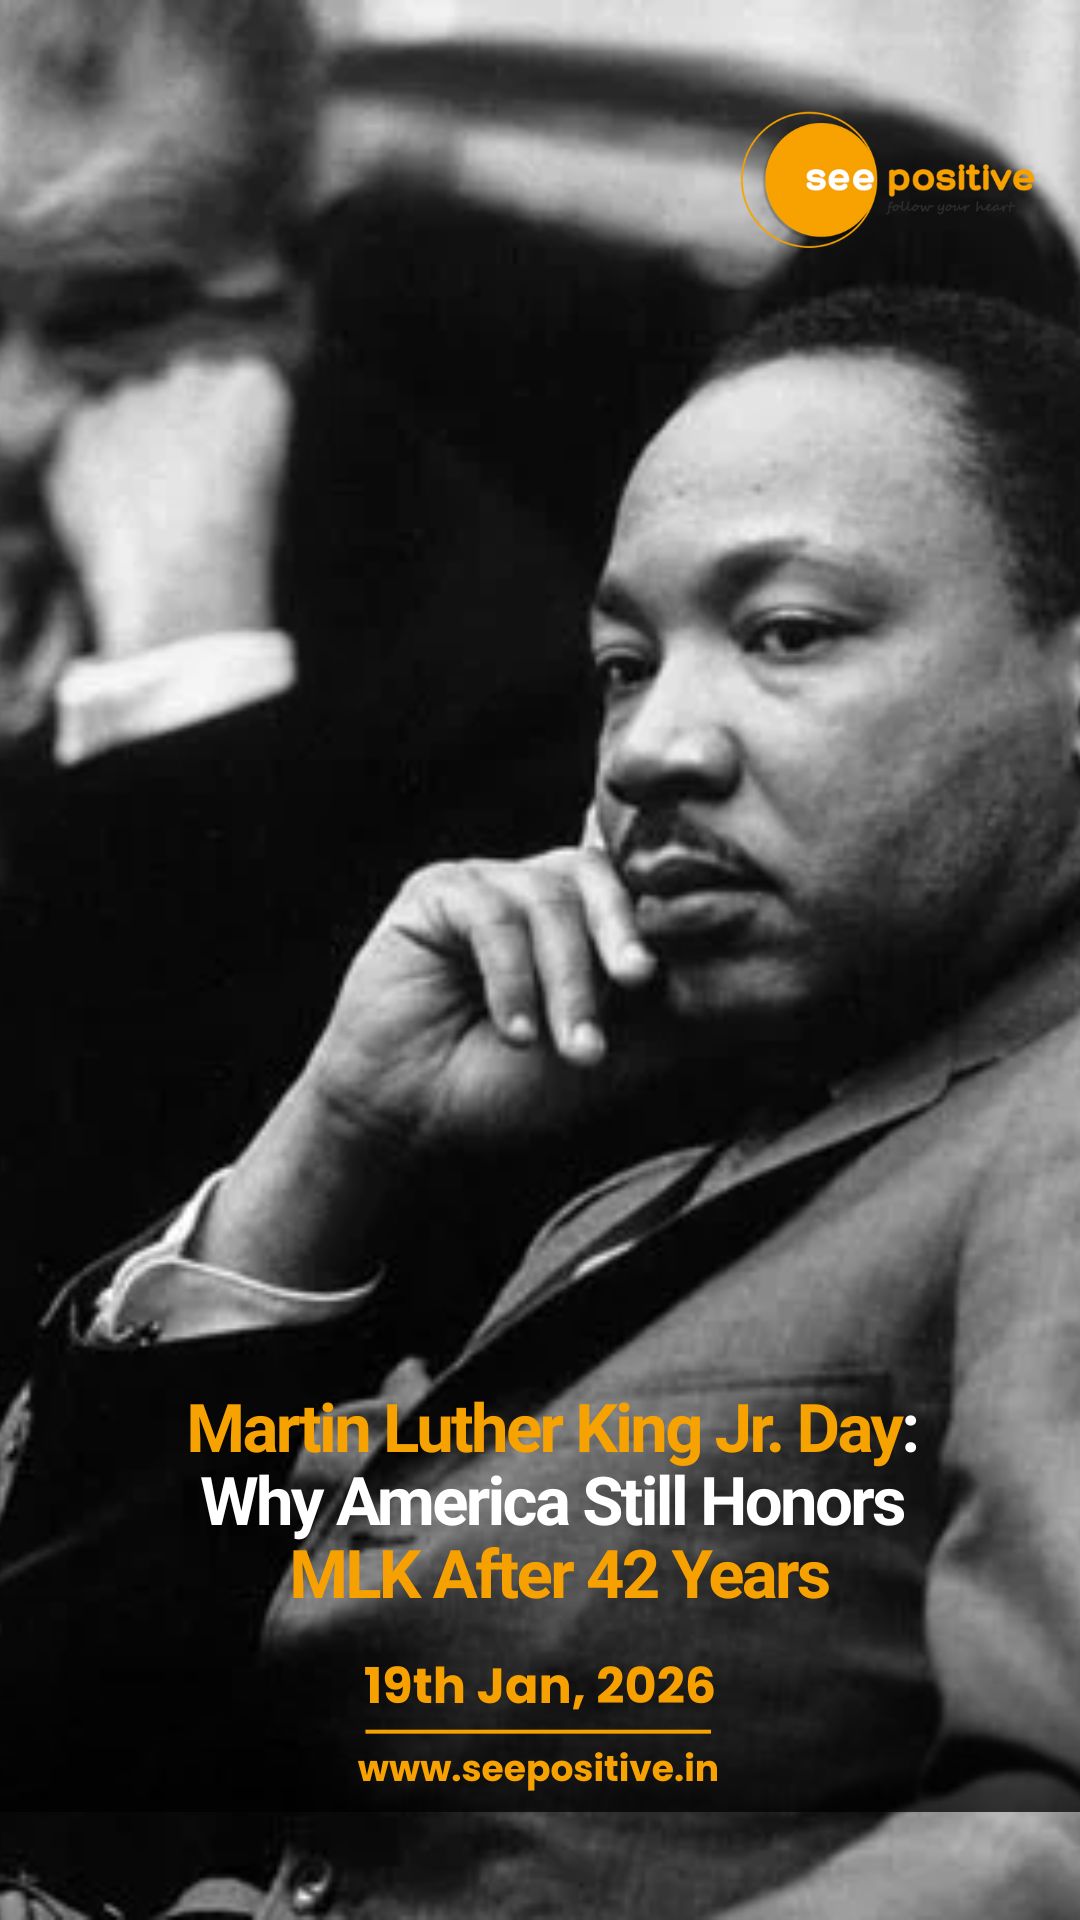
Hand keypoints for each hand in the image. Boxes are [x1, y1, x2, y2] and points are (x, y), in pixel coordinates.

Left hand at [44, 355, 291, 655]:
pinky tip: (116, 518)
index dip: (229, 438)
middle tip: (183, 495)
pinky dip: (95, 469)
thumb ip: (238, 450)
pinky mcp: (82, 426)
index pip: (239, 390)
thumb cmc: (240, 558)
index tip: (227, 476)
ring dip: (135, 447)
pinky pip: (87, 437)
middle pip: (183, 388)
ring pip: (132, 411)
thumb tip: (206, 455)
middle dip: (180, 430)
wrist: (183, 590)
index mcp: (255, 386)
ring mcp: (131, 396)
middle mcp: (191, 375)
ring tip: (149, 516)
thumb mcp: (268, 495)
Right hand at [196, 850, 662, 1290]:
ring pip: (548, 899)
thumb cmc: (506, 1088)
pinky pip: (488, 914)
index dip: (664, 919)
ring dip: (565, 979)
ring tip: (567, 1046)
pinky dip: (510, 977)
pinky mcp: (434, 894)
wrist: (409, 1115)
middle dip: (623, 936)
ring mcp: (485, 886)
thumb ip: (673, 1020)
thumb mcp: (611, 1059)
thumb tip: (769, 1001)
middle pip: (599, 878)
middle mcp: (537, 889)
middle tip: (640, 985)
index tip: (684, 970)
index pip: (637, 889)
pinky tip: (513, 1030)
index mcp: (583, 919)